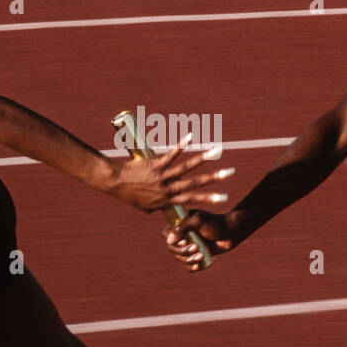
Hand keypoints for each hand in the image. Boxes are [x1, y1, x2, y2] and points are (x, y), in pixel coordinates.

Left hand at [109, 133, 234, 212]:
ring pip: (187, 167)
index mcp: (167, 200)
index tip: (225, 198)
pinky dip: (182, 144)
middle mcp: (168, 189)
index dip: (210, 198)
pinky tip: (191, 136)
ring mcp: (163, 176)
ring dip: (203, 158)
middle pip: (196, 183)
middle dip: (215, 178)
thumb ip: (157, 207)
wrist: (115, 183)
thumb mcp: (145, 207)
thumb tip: (162, 210)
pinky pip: (172, 153)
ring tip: (217, 152)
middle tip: (231, 173)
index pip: (193, 200)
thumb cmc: (129, 195)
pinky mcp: (156, 164)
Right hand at [164, 210, 246, 271]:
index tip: (185, 240)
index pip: (166, 233)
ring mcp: (190, 245)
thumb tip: (169, 240)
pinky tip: (198, 266)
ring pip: (180, 258)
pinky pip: (188, 265)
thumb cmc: (216, 223)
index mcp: (180, 224)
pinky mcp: (197, 254)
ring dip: (188, 260)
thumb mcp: (199, 220)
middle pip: (172, 248)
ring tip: (201, 256)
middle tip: (196, 247)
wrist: (232, 231)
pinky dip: (191, 267)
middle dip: (182, 251)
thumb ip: (183, 227)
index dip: (172, 240)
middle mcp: (183, 235)